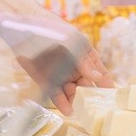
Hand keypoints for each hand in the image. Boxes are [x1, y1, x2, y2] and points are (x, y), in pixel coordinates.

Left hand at [0, 0, 112, 115]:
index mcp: (84, 55)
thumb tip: (97, 77)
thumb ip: (83, 61)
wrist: (24, 25)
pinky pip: (55, 93)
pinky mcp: (44, 79)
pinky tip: (67, 109)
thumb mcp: (72, 42)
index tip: (112, 99)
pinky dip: (61, 102)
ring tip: (79, 111)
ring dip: (75, 101)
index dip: (106, 85)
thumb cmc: (52, 28)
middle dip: (89, 97)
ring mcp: (59, 73)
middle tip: (94, 109)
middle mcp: (74, 67)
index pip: (100, 73)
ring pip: (71, 92)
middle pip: (85, 86)